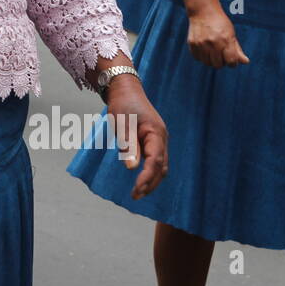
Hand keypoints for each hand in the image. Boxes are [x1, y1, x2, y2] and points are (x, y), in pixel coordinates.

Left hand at [105, 74, 167, 199]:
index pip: (155, 161)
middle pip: (161, 167)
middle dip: (150, 184)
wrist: (125, 89)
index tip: (136, 189)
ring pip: (161, 166)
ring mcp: (159, 139)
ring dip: (151, 180)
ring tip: (138, 192)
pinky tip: (142, 180)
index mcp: (156, 133)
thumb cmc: (123, 105)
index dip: (147, 177)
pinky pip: (157, 160)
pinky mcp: (154, 140)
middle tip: (135, 196)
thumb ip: (128, 145)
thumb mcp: (122, 124)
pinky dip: (151, 172)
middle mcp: (162, 138)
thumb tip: (131, 167)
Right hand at [185, 6, 248, 67]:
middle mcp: (213, 42)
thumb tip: (246, 62)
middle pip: (218, 65)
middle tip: (221, 53)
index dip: (233, 63)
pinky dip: (202, 56)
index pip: (231, 61)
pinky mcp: (192, 43)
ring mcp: (201, 43)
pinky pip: (198, 58)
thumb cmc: (220, 23)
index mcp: (226, 40)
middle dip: (221, 61)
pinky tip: (204, 48)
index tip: (231, 59)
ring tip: (212, 51)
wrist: (203, 11)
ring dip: (211, 59)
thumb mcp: (231, 34)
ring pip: (207, 63)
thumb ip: (237, 50)